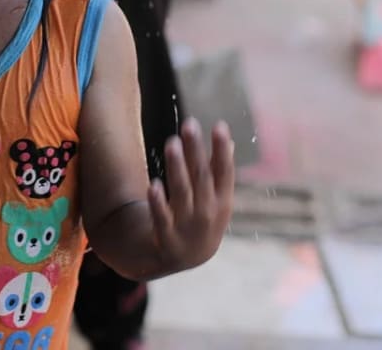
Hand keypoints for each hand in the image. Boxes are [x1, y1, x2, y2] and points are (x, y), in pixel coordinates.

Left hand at [147, 119, 234, 272]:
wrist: (184, 258)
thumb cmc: (201, 218)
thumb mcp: (216, 199)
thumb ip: (218, 171)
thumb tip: (227, 139)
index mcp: (222, 201)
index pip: (224, 172)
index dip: (222, 150)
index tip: (220, 126)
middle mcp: (207, 213)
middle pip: (202, 177)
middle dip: (196, 151)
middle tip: (189, 125)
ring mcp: (187, 226)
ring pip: (182, 193)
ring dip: (177, 168)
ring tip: (172, 143)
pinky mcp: (166, 237)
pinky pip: (162, 217)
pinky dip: (158, 203)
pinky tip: (153, 185)